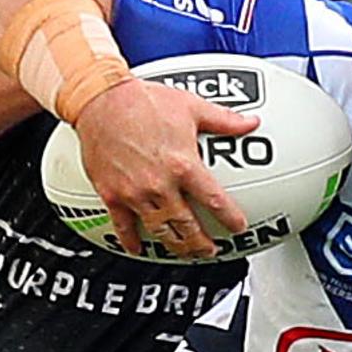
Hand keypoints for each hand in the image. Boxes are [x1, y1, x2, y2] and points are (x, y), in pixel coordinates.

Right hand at [74, 79, 259, 258]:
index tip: (239, 228)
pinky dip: (131, 241)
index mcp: (184, 165)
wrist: (101, 99)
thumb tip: (250, 122)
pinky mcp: (112, 194)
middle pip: (187, 226)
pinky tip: (137, 249)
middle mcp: (160, 184)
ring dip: (175, 246)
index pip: (214, 201)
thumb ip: (224, 120)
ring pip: (160, 231)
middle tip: (210, 250)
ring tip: (185, 252)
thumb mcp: (192, 107)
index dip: (230, 219)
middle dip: (202, 243)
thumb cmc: (143, 101)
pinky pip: (123, 226)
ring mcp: (135, 193)